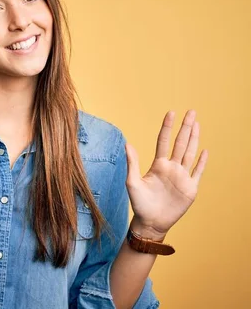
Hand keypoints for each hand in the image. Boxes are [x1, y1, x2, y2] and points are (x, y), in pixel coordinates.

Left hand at [125, 110, 208, 239]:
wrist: (151, 222)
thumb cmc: (139, 203)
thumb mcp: (132, 182)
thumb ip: (132, 163)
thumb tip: (127, 144)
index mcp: (158, 165)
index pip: (164, 141)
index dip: (167, 127)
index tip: (171, 113)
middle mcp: (171, 167)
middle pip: (181, 143)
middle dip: (186, 127)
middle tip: (191, 111)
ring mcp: (182, 176)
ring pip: (190, 153)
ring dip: (194, 139)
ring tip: (197, 124)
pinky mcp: (190, 188)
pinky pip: (198, 172)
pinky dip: (202, 162)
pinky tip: (205, 151)